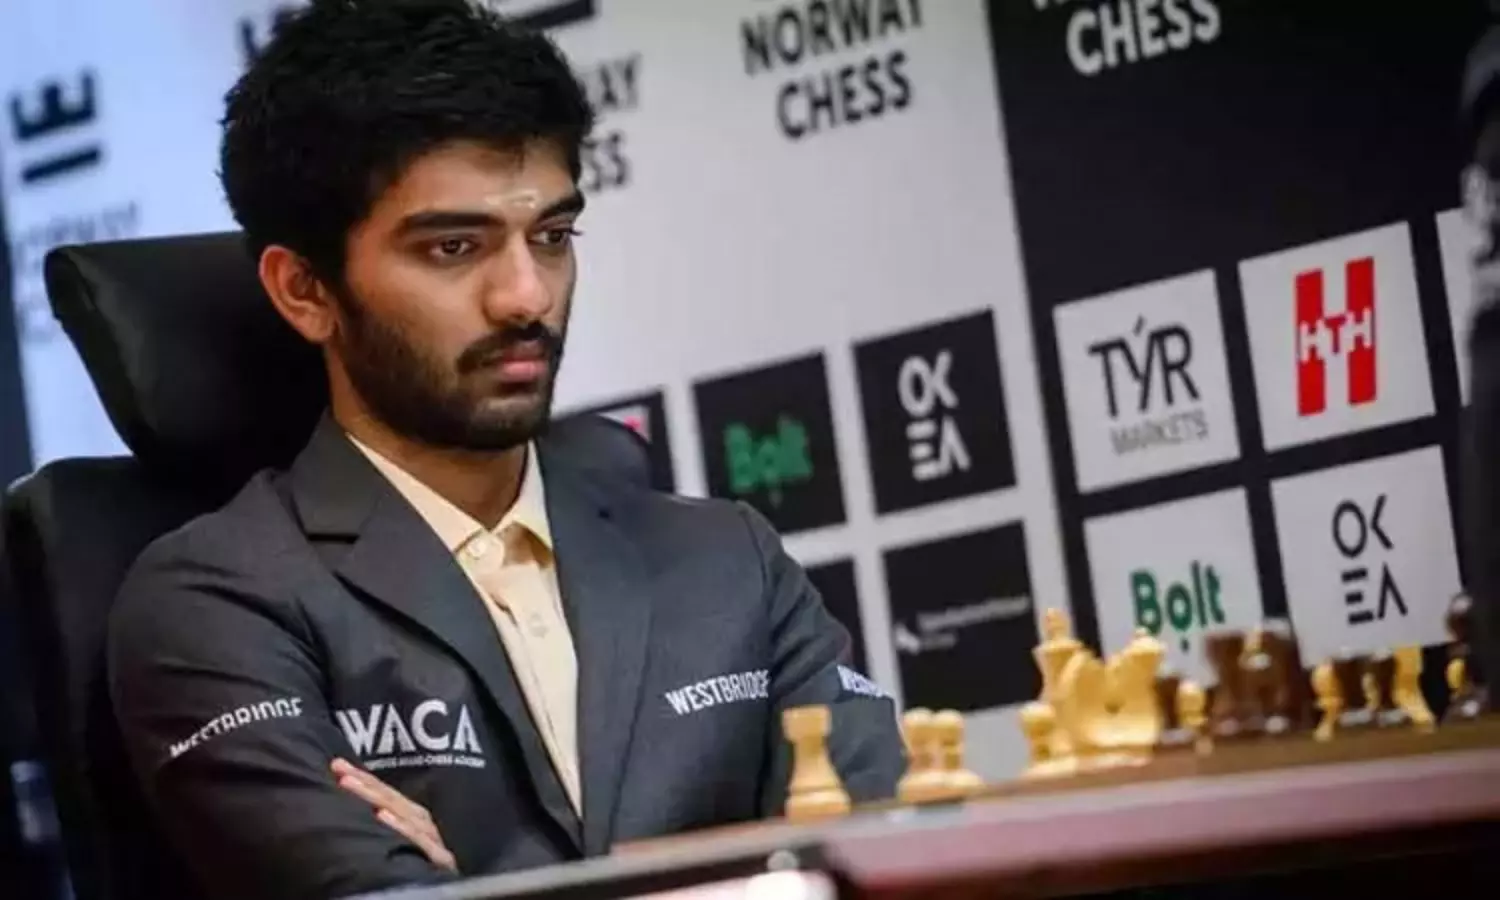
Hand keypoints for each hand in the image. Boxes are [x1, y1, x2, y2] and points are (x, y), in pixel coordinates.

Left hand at [331, 758, 456, 871]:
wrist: (431, 896)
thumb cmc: (404, 879)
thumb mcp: (392, 848)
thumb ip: (380, 827)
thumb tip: (351, 808)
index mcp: (415, 827)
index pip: (390, 797)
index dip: (365, 779)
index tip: (338, 765)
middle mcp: (426, 832)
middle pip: (398, 801)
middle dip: (368, 783)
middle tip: (339, 769)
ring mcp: (434, 847)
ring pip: (408, 815)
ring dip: (377, 797)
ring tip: (351, 784)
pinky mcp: (440, 864)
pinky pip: (421, 844)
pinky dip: (401, 827)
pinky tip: (381, 816)